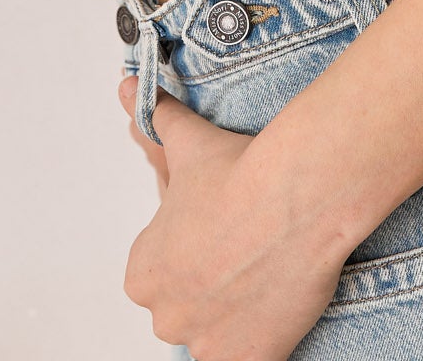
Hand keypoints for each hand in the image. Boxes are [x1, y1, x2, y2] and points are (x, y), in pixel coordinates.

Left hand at [117, 75, 346, 359]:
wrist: (295, 198)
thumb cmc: (236, 172)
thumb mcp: (184, 141)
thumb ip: (153, 120)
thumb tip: (126, 88)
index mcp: (141, 274)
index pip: (162, 267)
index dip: (194, 246)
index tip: (220, 227)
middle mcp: (164, 317)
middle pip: (187, 303)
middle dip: (211, 284)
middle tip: (245, 248)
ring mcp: (205, 344)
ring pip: (216, 331)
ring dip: (234, 312)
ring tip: (264, 270)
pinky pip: (248, 356)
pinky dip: (260, 339)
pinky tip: (276, 302)